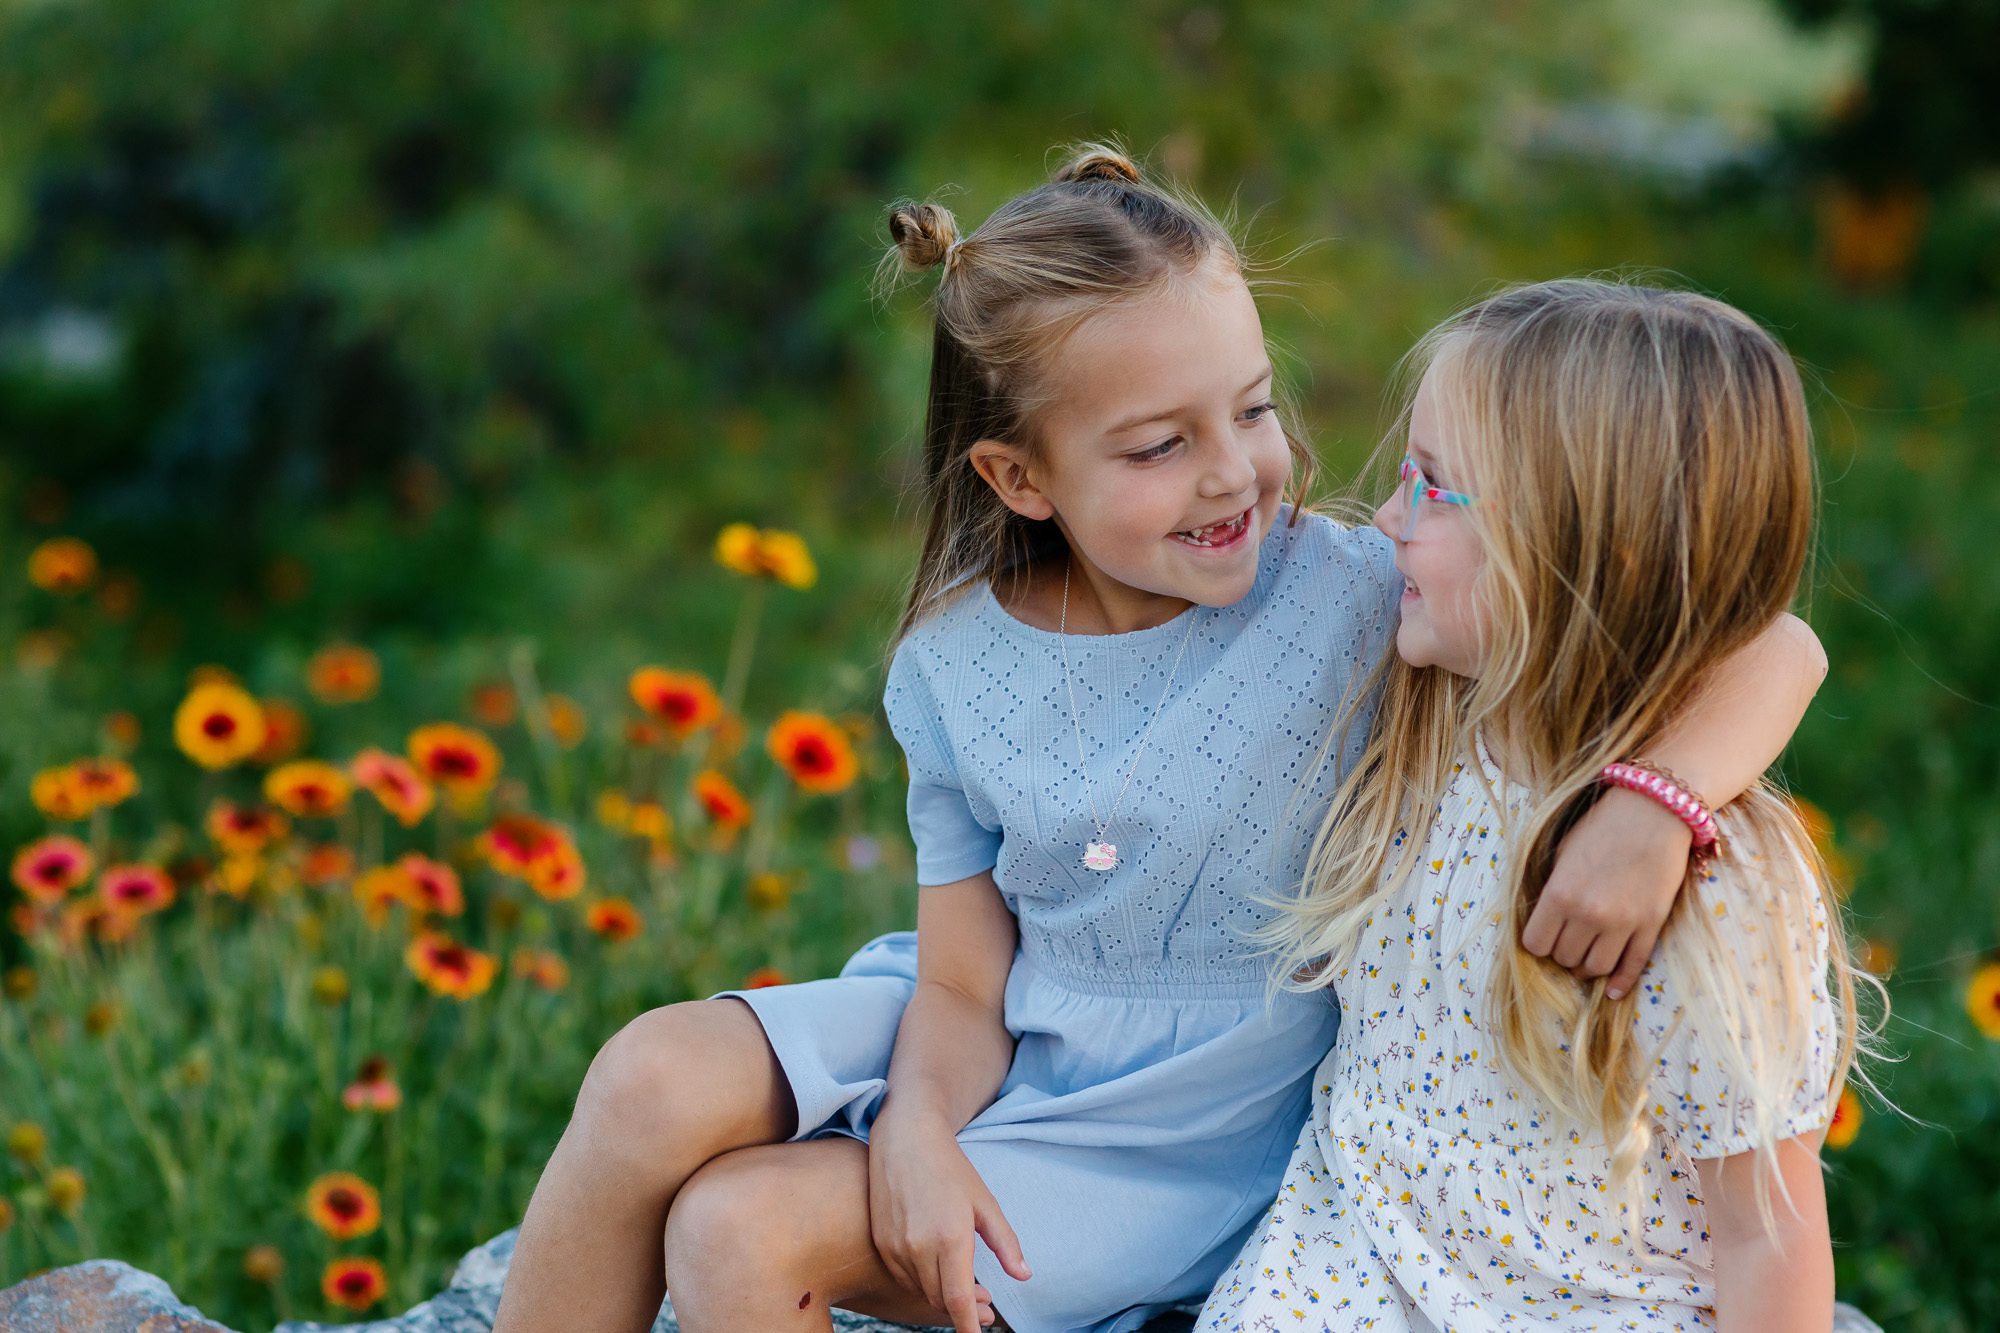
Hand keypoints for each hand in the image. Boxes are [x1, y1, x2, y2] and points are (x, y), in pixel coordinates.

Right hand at [868, 1105, 1031, 1332]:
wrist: (904, 1139)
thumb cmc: (950, 1168)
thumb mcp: (985, 1202)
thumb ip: (1005, 1243)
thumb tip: (1024, 1275)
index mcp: (951, 1237)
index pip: (959, 1300)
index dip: (969, 1326)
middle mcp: (919, 1247)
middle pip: (941, 1299)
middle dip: (965, 1308)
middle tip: (988, 1303)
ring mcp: (896, 1247)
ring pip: (923, 1290)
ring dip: (943, 1295)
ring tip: (967, 1286)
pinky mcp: (882, 1244)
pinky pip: (905, 1278)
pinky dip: (923, 1282)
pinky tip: (939, 1269)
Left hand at [1521, 787, 1692, 999]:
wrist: (1653, 811)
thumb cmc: (1602, 827)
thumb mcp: (1563, 853)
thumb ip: (1553, 890)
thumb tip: (1544, 921)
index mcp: (1560, 894)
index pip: (1535, 944)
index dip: (1538, 942)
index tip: (1544, 935)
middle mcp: (1589, 914)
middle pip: (1564, 958)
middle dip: (1562, 953)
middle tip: (1568, 940)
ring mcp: (1623, 923)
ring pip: (1596, 968)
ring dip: (1587, 968)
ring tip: (1587, 956)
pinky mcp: (1651, 925)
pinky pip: (1632, 966)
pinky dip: (1620, 983)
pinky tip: (1613, 991)